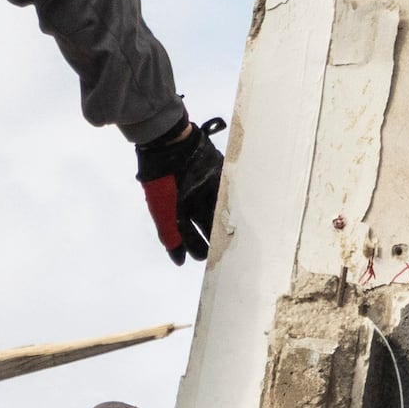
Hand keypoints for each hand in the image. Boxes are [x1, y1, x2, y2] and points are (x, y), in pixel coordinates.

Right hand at [136, 118, 225, 262]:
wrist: (169, 146)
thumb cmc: (164, 181)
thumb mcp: (163, 212)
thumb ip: (171, 235)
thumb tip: (179, 261)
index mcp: (177, 209)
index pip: (189, 234)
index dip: (195, 246)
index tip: (205, 259)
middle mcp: (192, 200)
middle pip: (206, 224)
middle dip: (213, 238)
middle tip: (225, 252)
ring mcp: (206, 187)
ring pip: (219, 209)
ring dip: (226, 222)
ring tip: (238, 236)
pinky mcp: (219, 175)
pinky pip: (229, 191)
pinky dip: (235, 202)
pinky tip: (244, 214)